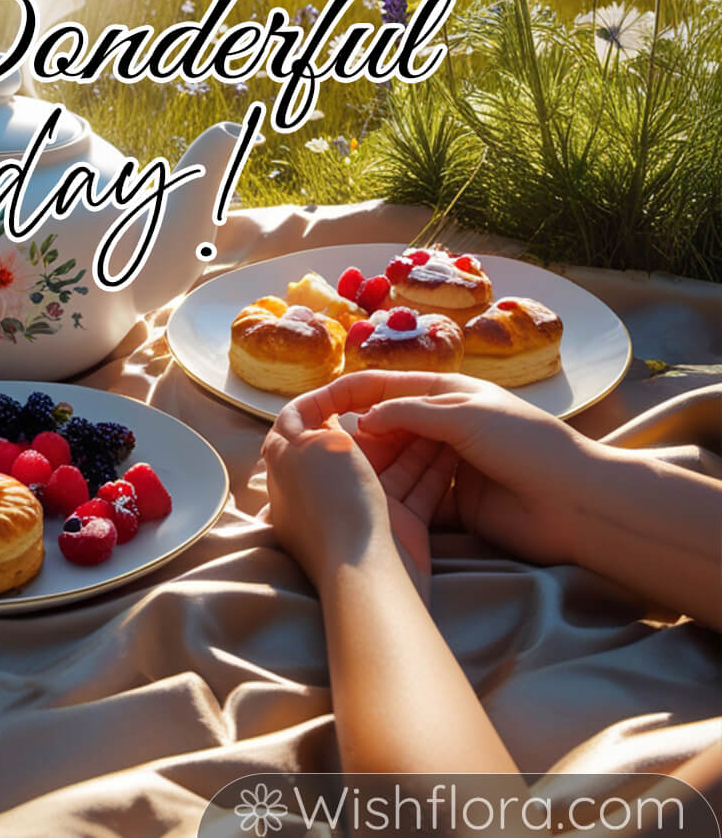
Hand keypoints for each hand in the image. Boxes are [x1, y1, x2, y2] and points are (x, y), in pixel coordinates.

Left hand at [262, 388, 452, 596]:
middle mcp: (327, 490)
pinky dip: (437, 466)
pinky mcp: (401, 527)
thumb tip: (313, 414)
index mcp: (294, 470)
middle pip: (358, 443)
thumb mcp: (297, 447)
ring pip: (395, 463)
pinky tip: (454, 443)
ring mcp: (366, 509)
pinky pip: (420, 488)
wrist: (368, 571)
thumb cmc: (331, 501)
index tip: (352, 384)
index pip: (302, 421)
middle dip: (384, 417)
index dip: (325, 397)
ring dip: (416, 437)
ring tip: (439, 409)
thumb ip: (299, 425)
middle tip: (408, 394)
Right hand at [350, 370, 591, 564]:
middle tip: (326, 452)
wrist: (574, 502)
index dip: (351, 394)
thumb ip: (409, 412)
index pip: (388, 386)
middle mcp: (445, 426)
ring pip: (398, 463)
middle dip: (359, 435)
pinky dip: (393, 498)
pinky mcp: (455, 505)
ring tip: (342, 477)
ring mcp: (450, 466)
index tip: (316, 408)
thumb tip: (363, 419)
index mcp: (448, 392)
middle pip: (389, 425)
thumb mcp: (462, 415)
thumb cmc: (524, 444)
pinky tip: (367, 503)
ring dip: (373, 468)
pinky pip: (414, 497)